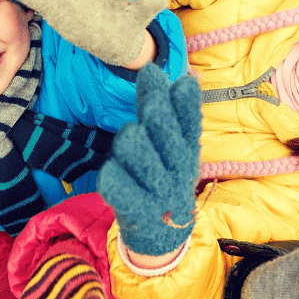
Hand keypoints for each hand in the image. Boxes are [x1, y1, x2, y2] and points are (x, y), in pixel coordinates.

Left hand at [98, 64, 201, 257]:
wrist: (163, 230)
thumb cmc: (161, 173)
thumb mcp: (165, 142)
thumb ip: (156, 105)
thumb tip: (150, 68)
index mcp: (186, 149)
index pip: (189, 122)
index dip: (186, 104)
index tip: (183, 83)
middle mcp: (177, 169)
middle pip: (165, 134)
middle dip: (158, 117)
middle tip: (152, 108)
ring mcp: (158, 191)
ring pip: (139, 154)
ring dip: (131, 142)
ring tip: (128, 139)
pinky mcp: (136, 210)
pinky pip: (121, 191)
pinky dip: (115, 180)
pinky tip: (110, 170)